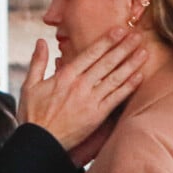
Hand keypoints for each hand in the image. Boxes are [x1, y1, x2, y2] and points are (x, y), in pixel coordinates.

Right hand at [17, 27, 146, 153]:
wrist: (40, 141)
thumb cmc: (32, 114)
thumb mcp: (29, 84)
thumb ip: (38, 61)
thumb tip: (41, 41)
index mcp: (65, 76)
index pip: (89, 54)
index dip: (105, 41)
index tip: (118, 30)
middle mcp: (80, 85)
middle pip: (106, 63)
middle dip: (122, 48)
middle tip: (137, 35)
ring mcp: (91, 100)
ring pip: (115, 78)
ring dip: (130, 64)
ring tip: (143, 52)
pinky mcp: (97, 115)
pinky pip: (117, 98)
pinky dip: (129, 86)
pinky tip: (139, 77)